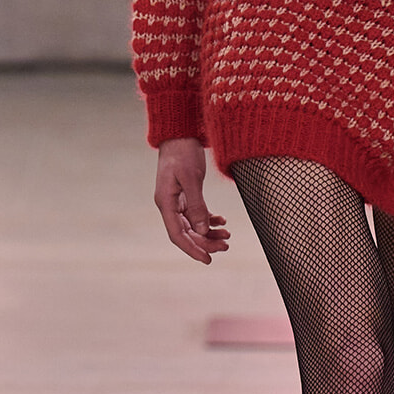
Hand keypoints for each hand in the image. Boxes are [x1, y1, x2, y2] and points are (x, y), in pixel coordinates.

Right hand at [154, 138, 229, 263]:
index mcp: (165, 203)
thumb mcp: (192, 178)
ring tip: (228, 236)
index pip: (177, 235)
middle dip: (206, 242)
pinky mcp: (185, 195)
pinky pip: (196, 214)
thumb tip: (203, 230)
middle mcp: (169, 205)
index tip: (208, 259)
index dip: (193, 249)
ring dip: (209, 232)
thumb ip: (197, 205)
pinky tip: (222, 220)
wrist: (179, 134)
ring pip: (193, 225)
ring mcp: (176, 201)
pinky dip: (209, 219)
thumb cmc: (183, 152)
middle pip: (187, 233)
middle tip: (227, 246)